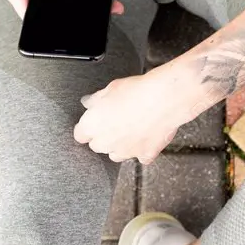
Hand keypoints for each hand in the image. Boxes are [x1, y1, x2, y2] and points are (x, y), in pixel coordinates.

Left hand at [73, 65, 213, 163]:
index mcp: (92, 126)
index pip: (80, 134)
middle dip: (103, 136)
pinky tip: (147, 135)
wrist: (164, 99)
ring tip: (131, 127)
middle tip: (115, 120)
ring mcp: (125, 151)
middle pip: (97, 146)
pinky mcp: (144, 155)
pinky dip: (143, 149)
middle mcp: (106, 143)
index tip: (94, 121)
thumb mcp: (110, 88)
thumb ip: (95, 99)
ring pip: (116, 154)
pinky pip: (140, 156)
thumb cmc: (136, 91)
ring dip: (120, 145)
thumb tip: (88, 103)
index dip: (87, 127)